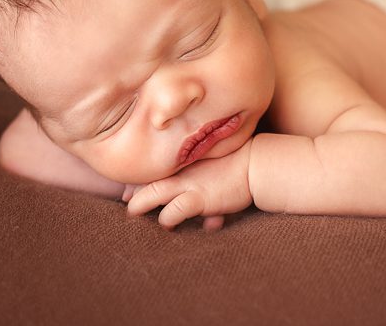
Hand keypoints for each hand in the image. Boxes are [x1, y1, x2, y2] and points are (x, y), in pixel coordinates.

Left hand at [125, 140, 252, 230]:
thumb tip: (186, 179)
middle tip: (129, 203)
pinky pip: (173, 212)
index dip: (138, 180)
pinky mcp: (198, 198)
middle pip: (145, 179)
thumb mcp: (211, 161)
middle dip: (133, 193)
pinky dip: (168, 220)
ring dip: (140, 206)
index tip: (131, 190)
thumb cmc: (237, 162)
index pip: (151, 168)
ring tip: (138, 215)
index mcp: (183, 159)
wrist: (256, 163)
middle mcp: (181, 170)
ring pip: (150, 195)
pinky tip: (170, 225)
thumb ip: (196, 169)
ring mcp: (188, 184)